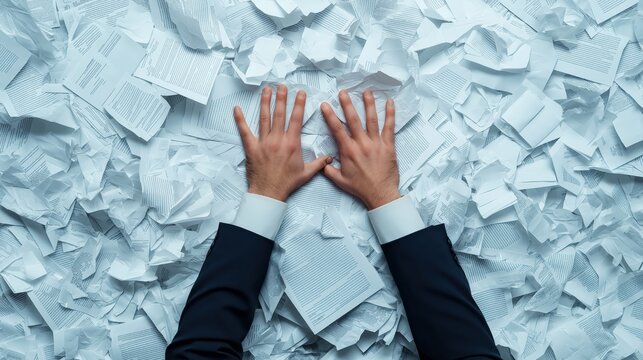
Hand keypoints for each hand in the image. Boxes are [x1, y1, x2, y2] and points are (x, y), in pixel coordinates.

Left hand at [234, 84, 331, 201]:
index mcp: (292, 144)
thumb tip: (330, 158)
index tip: (300, 93)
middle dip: (281, 98)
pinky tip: (236, 109)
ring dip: (265, 102)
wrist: (269, 192)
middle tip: (282, 85)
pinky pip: (245, 131)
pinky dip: (240, 119)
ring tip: (266, 90)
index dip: (299, 104)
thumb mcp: (306, 173)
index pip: (296, 119)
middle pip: (280, 114)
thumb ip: (319, 163)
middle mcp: (278, 140)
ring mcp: (263, 142)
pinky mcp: (251, 147)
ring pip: (264, 118)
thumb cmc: (287, 183)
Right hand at [320, 90, 400, 209]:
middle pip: (353, 120)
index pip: (337, 129)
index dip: (330, 116)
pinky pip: (390, 127)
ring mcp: (376, 143)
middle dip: (347, 104)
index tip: (325, 104)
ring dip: (368, 104)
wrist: (380, 194)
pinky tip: (390, 102)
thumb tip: (322, 159)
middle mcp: (361, 144)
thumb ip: (328, 169)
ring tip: (366, 91)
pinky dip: (390, 114)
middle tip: (343, 92)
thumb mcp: (339, 180)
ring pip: (371, 119)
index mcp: (348, 151)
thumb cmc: (360, 188)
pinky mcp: (388, 145)